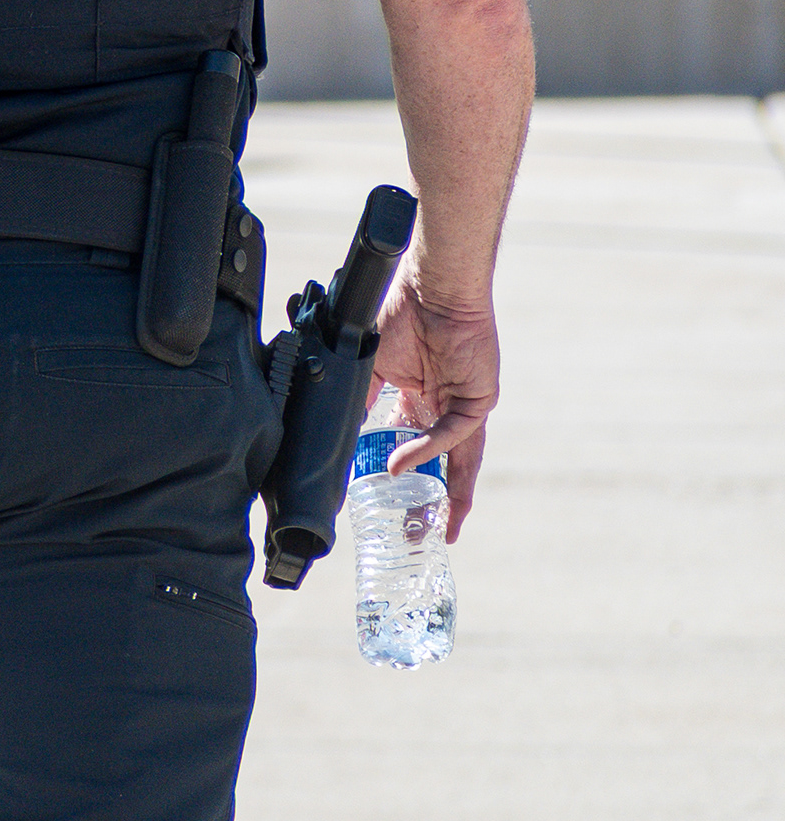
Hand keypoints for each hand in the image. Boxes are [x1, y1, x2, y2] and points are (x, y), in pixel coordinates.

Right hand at [369, 280, 499, 534]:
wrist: (430, 289)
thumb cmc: (402, 314)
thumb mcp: (372, 364)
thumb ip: (362, 399)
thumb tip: (342, 429)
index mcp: (421, 398)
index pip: (417, 445)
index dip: (407, 472)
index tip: (391, 497)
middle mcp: (446, 406)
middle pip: (446, 462)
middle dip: (438, 498)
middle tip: (425, 531)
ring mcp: (466, 405)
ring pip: (462, 459)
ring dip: (452, 493)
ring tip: (442, 524)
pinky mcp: (478, 399)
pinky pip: (453, 432)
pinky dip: (429, 450)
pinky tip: (405, 462)